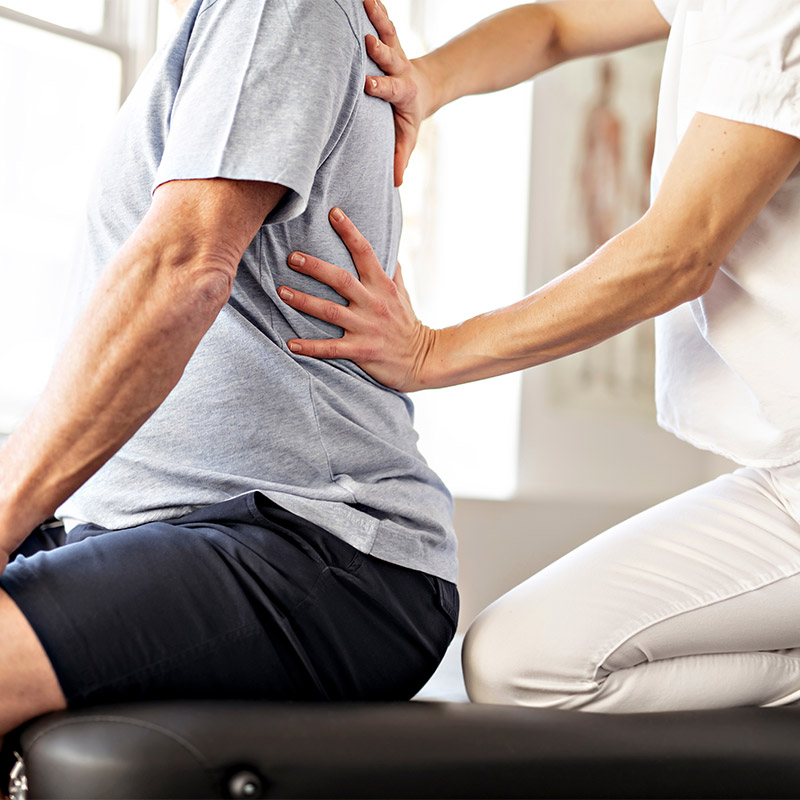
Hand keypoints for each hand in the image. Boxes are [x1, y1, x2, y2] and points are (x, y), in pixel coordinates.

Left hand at [279, 208, 435, 392]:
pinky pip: (331, 349)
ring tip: (281, 292)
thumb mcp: (403, 294)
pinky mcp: (362, 350)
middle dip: (314, 267)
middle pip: (340, 280)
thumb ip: (392, 271)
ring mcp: (367, 327)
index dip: (349, 231)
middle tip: (291, 257)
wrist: (422, 359)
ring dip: (304, 301)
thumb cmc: (407, 323)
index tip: (333, 213)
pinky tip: (290, 344)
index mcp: (383, 286)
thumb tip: (388, 247)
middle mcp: (374, 303)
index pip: (365, 252)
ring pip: (330, 312)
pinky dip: (310, 346)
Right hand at [363, 0, 433, 185]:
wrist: (427, 87)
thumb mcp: (408, 136)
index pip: (391, 89)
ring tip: (367, 0)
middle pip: (389, 57)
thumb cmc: (409, 115)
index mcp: (402, 91)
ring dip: (377, 16)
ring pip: (387, 31)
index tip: (368, 85)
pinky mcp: (388, 38)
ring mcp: (393, 50)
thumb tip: (395, 183)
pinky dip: (374, 6)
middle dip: (379, 50)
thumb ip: (400, 156)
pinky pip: (381, 19)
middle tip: (367, 42)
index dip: (381, 87)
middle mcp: (397, 67)